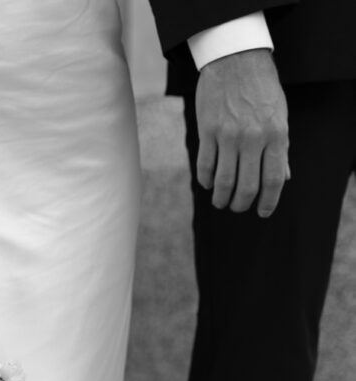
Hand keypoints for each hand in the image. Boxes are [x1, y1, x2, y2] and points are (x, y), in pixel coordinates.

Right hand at [195, 49, 288, 217]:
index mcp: (276, 134)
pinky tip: (209, 184)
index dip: (268, 202)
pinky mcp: (207, 131)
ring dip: (222, 198)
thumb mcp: (279, 115)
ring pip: (224, 181)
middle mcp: (253, 137)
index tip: (262, 213)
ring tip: (221, 202)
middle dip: (242, 204)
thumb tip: (283, 179)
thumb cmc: (261, 88)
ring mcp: (228, 135)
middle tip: (238, 207)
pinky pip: (205, 166)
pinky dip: (207, 181)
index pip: (273, 180)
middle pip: (247, 186)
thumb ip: (281, 148)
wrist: (235, 58)